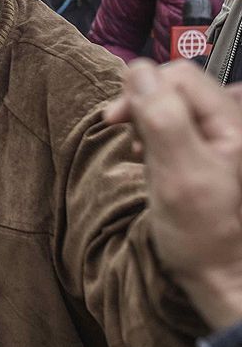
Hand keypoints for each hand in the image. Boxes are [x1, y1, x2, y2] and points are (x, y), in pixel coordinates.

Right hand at [103, 59, 241, 329]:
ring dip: (149, 123)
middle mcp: (233, 125)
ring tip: (142, 153)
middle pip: (177, 88)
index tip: (116, 121)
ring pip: (175, 106)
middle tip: (128, 139)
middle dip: (145, 108)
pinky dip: (158, 138)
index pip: (179, 76)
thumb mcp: (177, 174)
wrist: (222, 274)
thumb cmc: (204, 234)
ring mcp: (224, 140)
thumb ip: (162, 118)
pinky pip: (179, 127)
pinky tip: (153, 158)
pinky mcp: (211, 153)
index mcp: (234, 123)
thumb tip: (140, 72)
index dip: (143, 91)